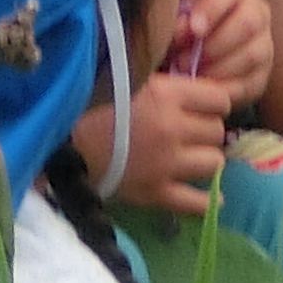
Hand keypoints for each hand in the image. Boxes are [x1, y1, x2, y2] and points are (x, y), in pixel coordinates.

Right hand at [105, 69, 235, 215]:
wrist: (61, 143)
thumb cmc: (93, 104)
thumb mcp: (132, 79)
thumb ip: (165, 82)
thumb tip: (194, 81)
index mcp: (168, 96)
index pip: (220, 99)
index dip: (213, 103)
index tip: (202, 107)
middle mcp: (173, 129)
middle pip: (217, 130)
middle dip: (205, 130)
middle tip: (188, 132)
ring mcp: (167, 164)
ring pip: (215, 162)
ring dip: (205, 159)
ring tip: (191, 157)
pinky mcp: (156, 192)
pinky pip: (196, 203)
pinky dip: (208, 202)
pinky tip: (214, 199)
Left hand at [177, 0, 277, 106]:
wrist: (198, 56)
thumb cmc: (185, 31)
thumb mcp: (178, 20)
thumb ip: (177, 21)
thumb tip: (183, 30)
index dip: (211, 7)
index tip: (194, 28)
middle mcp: (257, 13)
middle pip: (248, 23)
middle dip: (213, 45)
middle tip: (184, 60)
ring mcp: (264, 45)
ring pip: (251, 55)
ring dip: (217, 69)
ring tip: (192, 74)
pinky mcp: (261, 75)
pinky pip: (249, 82)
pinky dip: (223, 88)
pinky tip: (204, 89)